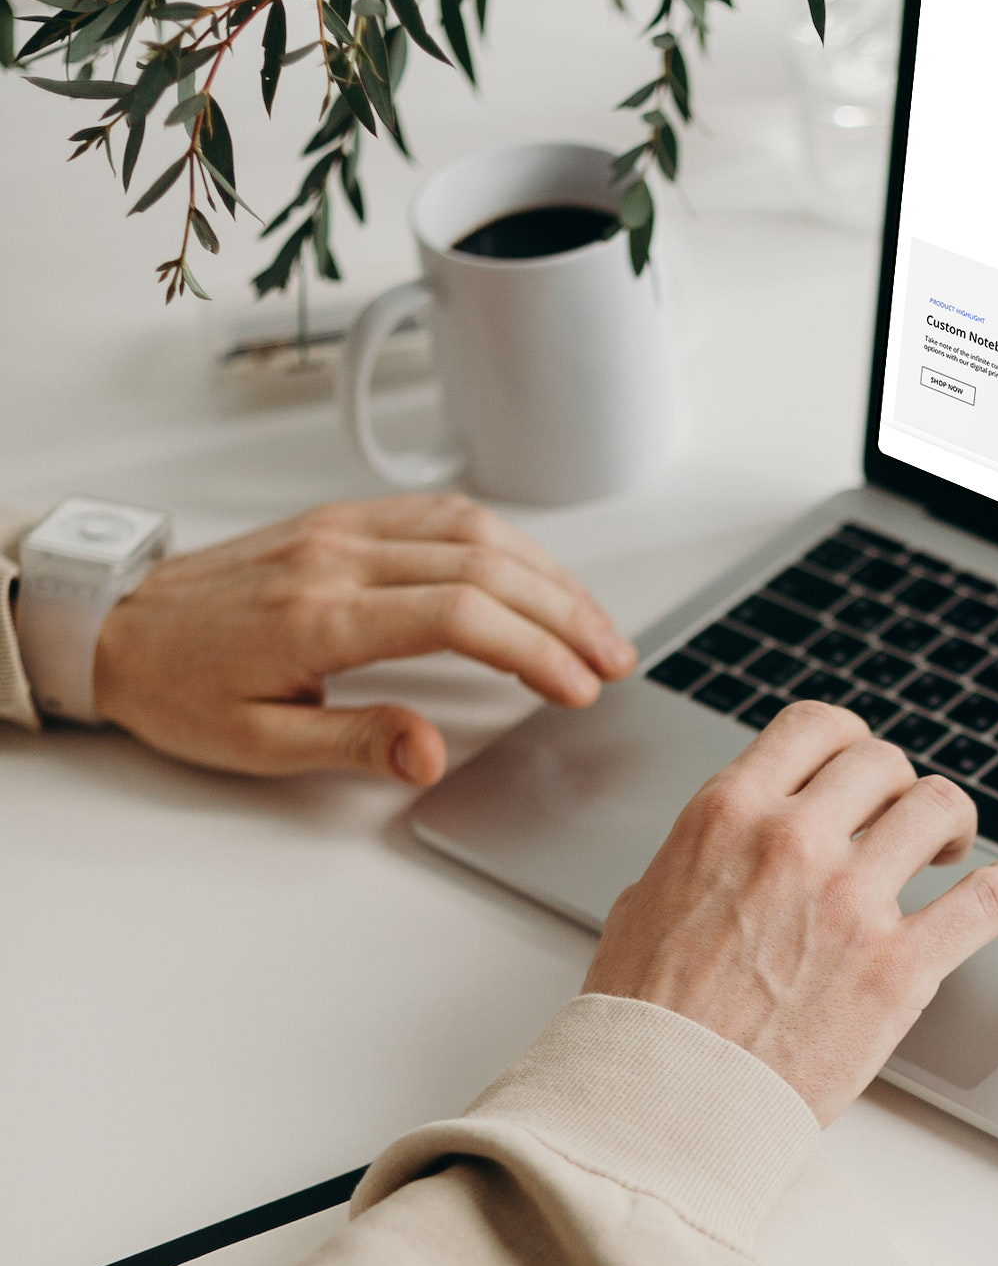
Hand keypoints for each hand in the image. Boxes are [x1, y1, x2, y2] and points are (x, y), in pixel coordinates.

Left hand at [92, 495, 634, 784]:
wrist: (116, 625)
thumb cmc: (180, 688)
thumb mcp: (256, 744)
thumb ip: (354, 743)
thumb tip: (433, 752)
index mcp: (320, 615)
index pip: (459, 615)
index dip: (534, 649)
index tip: (577, 687)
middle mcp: (341, 556)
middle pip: (487, 565)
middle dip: (566, 613)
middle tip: (613, 659)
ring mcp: (346, 527)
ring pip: (477, 529)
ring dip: (548, 574)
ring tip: (592, 623)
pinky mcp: (346, 518)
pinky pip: (445, 513)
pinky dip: (508, 543)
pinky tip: (536, 576)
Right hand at [583, 702, 997, 1121]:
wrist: (660, 1108)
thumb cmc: (643, 1017)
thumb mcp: (649, 896)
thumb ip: (709, 849)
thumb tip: (741, 837)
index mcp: (728, 814)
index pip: (816, 726)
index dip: (848, 742)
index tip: (859, 770)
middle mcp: (794, 841)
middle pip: (884, 762)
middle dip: (895, 789)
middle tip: (898, 823)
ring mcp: (851, 902)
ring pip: (939, 806)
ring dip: (949, 824)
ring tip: (945, 853)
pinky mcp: (898, 970)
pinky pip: (987, 901)